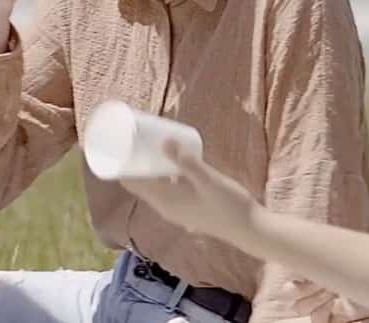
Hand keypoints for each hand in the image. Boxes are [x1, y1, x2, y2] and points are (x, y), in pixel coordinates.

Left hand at [117, 139, 260, 242]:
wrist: (251, 230)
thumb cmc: (229, 205)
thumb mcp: (208, 180)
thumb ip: (187, 162)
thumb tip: (163, 141)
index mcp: (165, 202)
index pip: (131, 184)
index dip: (120, 165)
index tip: (117, 144)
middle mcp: (165, 208)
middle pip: (139, 184)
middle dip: (133, 163)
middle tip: (133, 139)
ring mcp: (176, 211)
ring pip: (153, 187)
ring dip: (148, 169)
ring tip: (149, 146)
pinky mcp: (187, 210)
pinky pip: (165, 191)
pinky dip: (161, 176)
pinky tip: (171, 163)